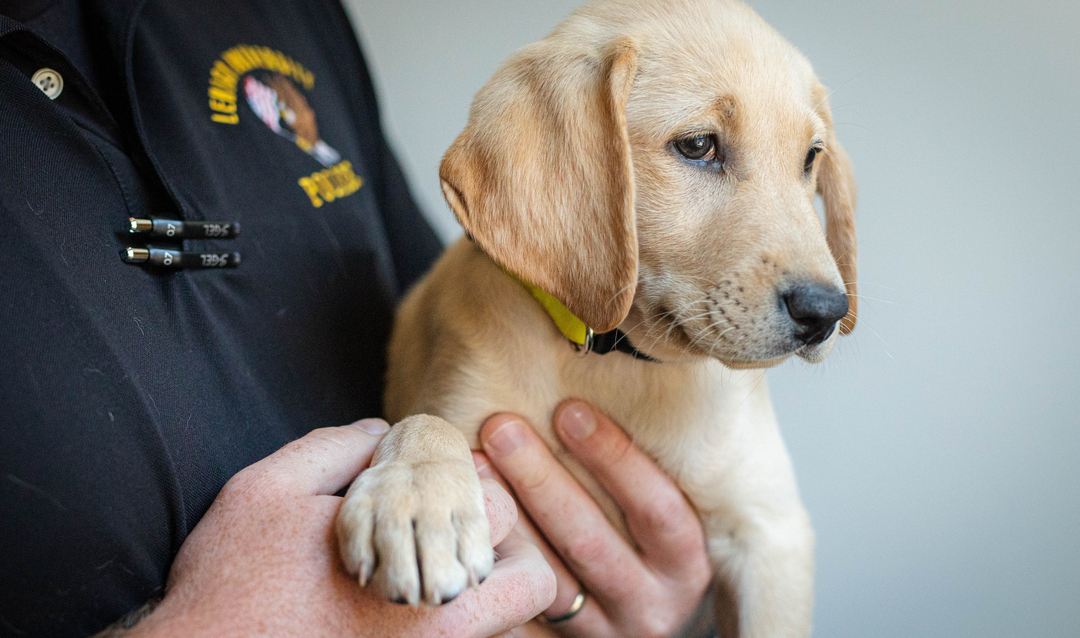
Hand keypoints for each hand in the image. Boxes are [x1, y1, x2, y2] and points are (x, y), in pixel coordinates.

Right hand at [129, 419, 555, 637]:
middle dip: (500, 545)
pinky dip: (444, 613)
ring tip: (423, 554)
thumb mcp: (272, 489)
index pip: (502, 520)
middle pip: (528, 583)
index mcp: (418, 579)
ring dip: (474, 581)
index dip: (479, 488)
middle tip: (453, 526)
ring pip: (497, 618)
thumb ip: (341, 450)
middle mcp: (437, 633)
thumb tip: (382, 434)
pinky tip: (395, 587)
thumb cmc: (233, 580)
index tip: (446, 484)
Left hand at [477, 401, 711, 637]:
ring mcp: (604, 633)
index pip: (656, 509)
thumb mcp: (665, 520)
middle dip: (541, 479)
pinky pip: (522, 613)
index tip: (569, 409)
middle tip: (501, 427)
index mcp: (686, 566)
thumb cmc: (651, 549)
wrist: (643, 621)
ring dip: (508, 519)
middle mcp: (651, 606)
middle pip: (590, 540)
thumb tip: (581, 395)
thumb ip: (642, 477)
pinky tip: (470, 525)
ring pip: (549, 578)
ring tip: (475, 465)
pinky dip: (495, 567)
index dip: (614, 458)